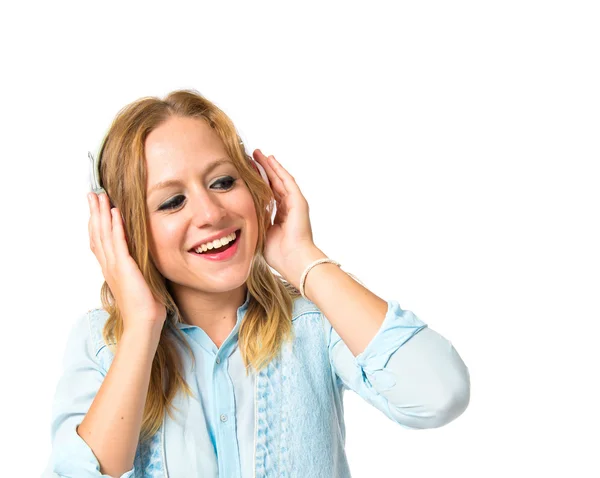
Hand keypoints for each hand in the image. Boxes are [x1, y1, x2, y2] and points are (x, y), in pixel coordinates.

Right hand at [88, 192, 165, 335]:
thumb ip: (136, 268)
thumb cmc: (144, 307)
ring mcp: (115, 266)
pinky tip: (115, 213)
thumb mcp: (139, 281)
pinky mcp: (124, 267)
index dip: (96, 223)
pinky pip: (118, 242)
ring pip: (104, 234)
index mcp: (111, 269)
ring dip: (102, 213)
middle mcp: (109, 265)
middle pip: (97, 233)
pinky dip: (115, 226)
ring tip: (100, 196)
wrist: (143, 322)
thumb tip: (141, 260)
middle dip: (95, 212)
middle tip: (92, 194)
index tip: (96, 207)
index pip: (100, 241)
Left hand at [252, 149, 316, 278]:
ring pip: (280, 179)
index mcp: (280, 217)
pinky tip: (270, 160)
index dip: (258, 183)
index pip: (268, 195)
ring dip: (270, 166)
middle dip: (263, 170)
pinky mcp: (299, 201)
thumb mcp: (261, 234)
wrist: (294, 260)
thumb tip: (240, 214)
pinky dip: (278, 170)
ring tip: (259, 154)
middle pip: (274, 184)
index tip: (247, 173)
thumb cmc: (278, 254)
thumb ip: (255, 222)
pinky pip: (287, 181)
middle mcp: (289, 208)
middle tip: (252, 157)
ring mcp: (295, 204)